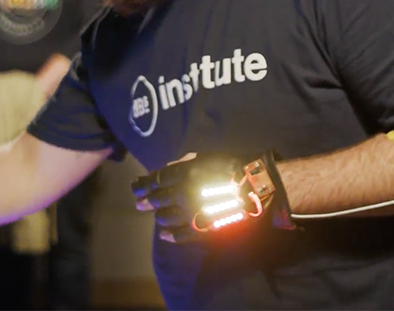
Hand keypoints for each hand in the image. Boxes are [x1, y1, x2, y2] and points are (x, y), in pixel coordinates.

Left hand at [131, 151, 293, 243]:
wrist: (257, 187)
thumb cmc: (233, 167)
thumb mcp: (206, 157)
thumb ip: (183, 163)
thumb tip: (165, 169)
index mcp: (185, 173)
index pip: (155, 180)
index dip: (142, 184)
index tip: (135, 187)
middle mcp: (184, 194)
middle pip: (157, 199)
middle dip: (146, 201)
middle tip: (140, 203)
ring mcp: (192, 214)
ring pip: (165, 217)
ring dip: (159, 216)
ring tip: (157, 215)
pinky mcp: (201, 230)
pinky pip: (179, 235)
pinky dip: (169, 235)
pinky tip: (164, 234)